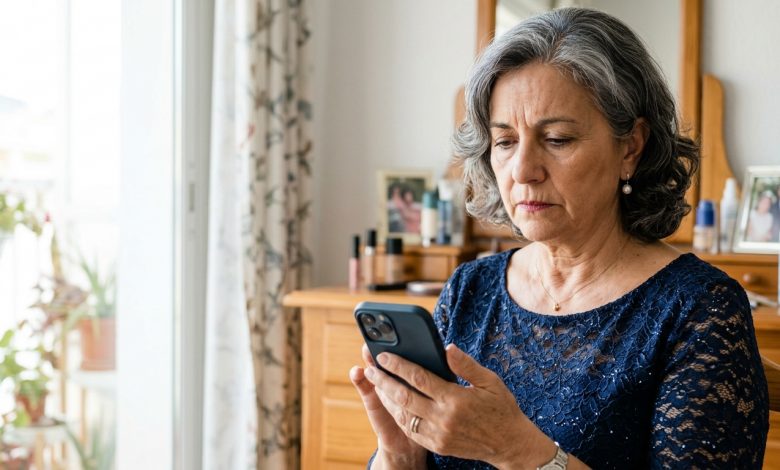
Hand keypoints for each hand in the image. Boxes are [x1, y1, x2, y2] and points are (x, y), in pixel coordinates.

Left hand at [362, 344, 547, 468]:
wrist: (509, 444)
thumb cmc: (501, 408)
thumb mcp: (490, 381)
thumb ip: (466, 365)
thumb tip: (447, 348)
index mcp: (455, 399)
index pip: (419, 378)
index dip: (398, 365)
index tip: (384, 355)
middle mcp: (444, 418)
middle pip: (404, 397)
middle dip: (384, 381)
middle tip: (370, 368)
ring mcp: (438, 434)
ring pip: (403, 415)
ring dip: (386, 399)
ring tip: (376, 384)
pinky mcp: (437, 446)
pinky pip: (411, 430)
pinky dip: (399, 416)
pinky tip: (392, 404)